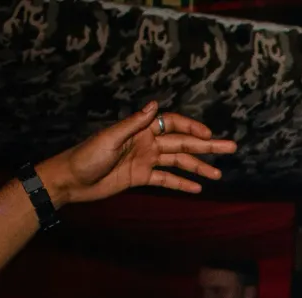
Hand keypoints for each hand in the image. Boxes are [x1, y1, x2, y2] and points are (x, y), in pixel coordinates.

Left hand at [32, 103, 234, 206]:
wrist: (70, 180)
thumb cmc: (85, 156)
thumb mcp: (110, 139)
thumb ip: (134, 123)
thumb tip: (155, 105)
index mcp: (139, 131)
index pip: (171, 124)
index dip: (192, 127)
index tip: (209, 134)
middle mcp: (146, 143)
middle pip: (182, 143)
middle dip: (207, 146)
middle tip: (230, 148)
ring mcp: (145, 161)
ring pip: (178, 162)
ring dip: (198, 167)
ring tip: (218, 175)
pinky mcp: (141, 178)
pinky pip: (166, 180)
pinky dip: (182, 184)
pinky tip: (198, 188)